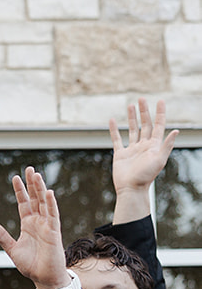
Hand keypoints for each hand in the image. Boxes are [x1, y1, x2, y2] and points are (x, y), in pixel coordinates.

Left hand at [0, 167, 70, 288]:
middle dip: (32, 184)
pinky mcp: (54, 233)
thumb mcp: (12, 249)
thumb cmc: (31, 265)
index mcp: (28, 224)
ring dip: (41, 189)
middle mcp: (38, 222)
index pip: (24, 203)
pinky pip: (53, 216)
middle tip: (29, 169)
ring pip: (44, 203)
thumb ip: (2, 236)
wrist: (44, 279)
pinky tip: (48, 193)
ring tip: (37, 175)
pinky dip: (51, 204)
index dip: (20, 190)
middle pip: (35, 199)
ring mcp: (47, 226)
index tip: (15, 177)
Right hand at [110, 99, 176, 223]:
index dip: (160, 113)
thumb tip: (176, 131)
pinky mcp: (121, 154)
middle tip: (142, 99)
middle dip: (144, 111)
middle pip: (145, 124)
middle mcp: (144, 145)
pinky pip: (117, 139)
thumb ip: (167, 145)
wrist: (131, 189)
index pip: (158, 125)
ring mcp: (132, 149)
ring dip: (132, 117)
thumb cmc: (146, 176)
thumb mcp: (159, 160)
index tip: (160, 101)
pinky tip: (112, 120)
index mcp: (154, 145)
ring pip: (132, 129)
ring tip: (130, 105)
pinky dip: (114, 130)